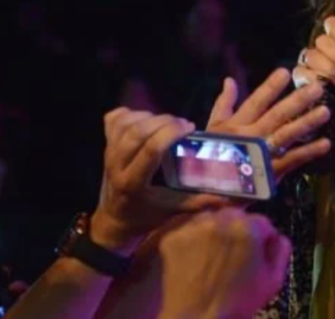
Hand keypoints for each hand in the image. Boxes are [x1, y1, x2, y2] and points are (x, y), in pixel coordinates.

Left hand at [93, 109, 229, 254]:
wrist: (113, 221)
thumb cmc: (145, 216)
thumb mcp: (172, 210)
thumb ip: (200, 201)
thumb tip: (230, 196)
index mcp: (133, 183)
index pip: (151, 149)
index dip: (171, 133)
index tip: (189, 128)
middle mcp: (116, 165)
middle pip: (137, 132)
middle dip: (163, 121)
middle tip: (182, 124)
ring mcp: (107, 153)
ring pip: (125, 123)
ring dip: (149, 116)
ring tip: (167, 122)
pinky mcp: (104, 145)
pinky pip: (113, 120)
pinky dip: (130, 113)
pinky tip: (146, 119)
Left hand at [158, 208, 290, 318]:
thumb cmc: (236, 304)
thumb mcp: (273, 280)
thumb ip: (280, 250)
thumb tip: (277, 237)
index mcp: (249, 229)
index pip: (262, 221)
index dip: (262, 237)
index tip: (257, 249)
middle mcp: (221, 221)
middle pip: (235, 215)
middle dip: (237, 231)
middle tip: (234, 254)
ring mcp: (194, 227)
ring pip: (210, 219)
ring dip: (214, 232)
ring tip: (214, 257)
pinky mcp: (173, 237)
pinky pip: (189, 231)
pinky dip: (194, 241)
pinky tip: (197, 260)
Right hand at [206, 68, 332, 180]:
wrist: (205, 191)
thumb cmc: (209, 156)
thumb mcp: (212, 129)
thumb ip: (223, 104)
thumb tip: (230, 80)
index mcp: (236, 125)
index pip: (256, 102)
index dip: (270, 87)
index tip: (285, 72)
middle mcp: (250, 137)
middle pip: (277, 116)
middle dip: (297, 101)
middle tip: (317, 88)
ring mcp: (262, 155)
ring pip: (287, 136)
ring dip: (307, 123)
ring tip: (325, 111)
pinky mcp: (271, 173)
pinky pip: (293, 160)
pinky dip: (309, 152)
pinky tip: (326, 143)